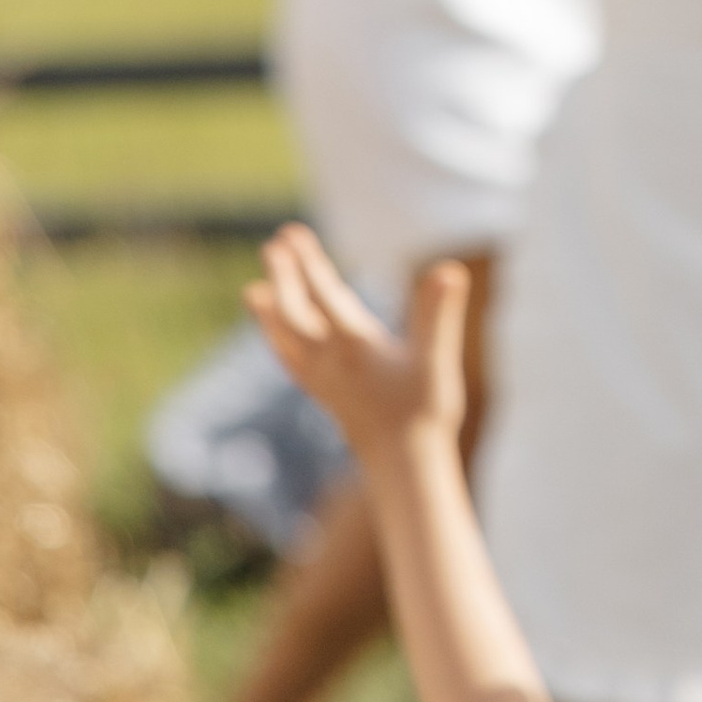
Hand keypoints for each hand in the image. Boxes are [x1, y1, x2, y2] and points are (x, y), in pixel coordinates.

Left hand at [248, 224, 469, 463]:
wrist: (404, 467)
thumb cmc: (424, 412)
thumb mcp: (438, 357)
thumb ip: (439, 312)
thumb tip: (449, 269)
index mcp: (354, 345)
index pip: (323, 294)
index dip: (307, 262)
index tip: (291, 234)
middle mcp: (330, 362)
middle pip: (294, 314)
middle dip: (284, 278)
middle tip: (273, 245)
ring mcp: (324, 382)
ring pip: (286, 341)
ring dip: (270, 313)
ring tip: (252, 291)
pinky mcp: (327, 397)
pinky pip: (292, 363)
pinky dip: (279, 344)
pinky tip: (277, 342)